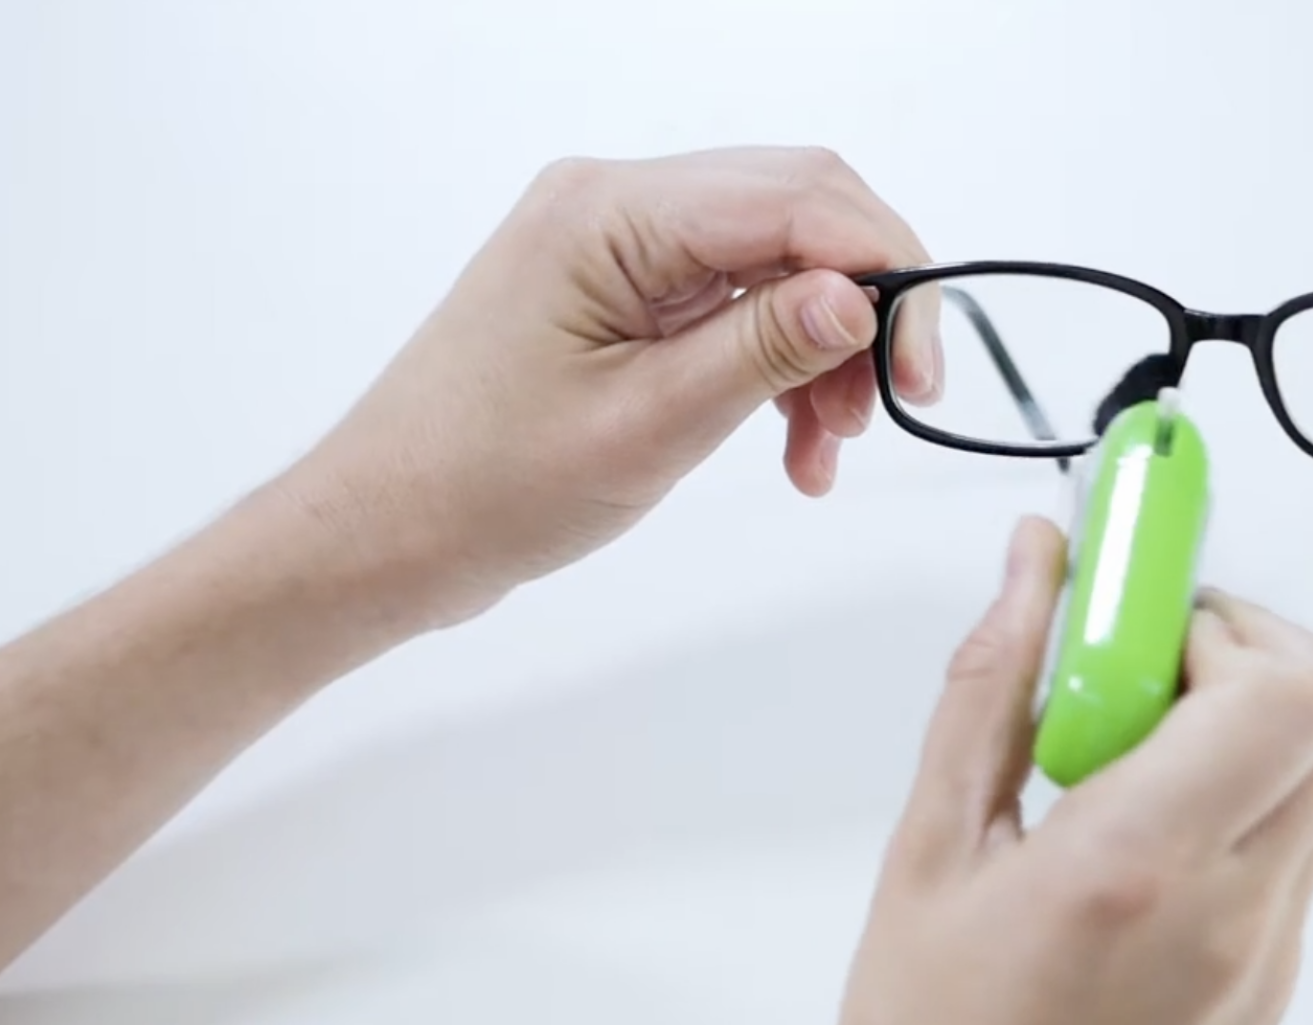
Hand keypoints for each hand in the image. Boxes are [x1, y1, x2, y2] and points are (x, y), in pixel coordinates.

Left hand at [277, 146, 940, 626]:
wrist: (385, 533)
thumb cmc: (486, 487)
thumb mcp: (646, 425)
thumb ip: (763, 351)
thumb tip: (865, 297)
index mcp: (608, 214)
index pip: (798, 198)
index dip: (885, 273)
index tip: (922, 371)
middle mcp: (615, 203)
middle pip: (799, 211)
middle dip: (866, 306)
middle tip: (894, 403)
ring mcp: (617, 243)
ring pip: (778, 261)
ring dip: (827, 347)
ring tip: (832, 447)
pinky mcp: (622, 290)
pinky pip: (736, 302)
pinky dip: (782, 366)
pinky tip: (798, 446)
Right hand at [827, 517, 1312, 1024]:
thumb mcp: (931, 848)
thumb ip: (993, 687)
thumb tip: (1036, 564)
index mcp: (1138, 869)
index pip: (1280, 690)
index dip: (1215, 614)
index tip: (1136, 581)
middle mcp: (1235, 915)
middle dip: (1246, 646)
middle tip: (1136, 656)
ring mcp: (1271, 956)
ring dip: (1245, 716)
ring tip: (1121, 749)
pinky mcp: (1275, 981)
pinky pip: (1296, 840)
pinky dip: (1240, 789)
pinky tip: (1136, 820)